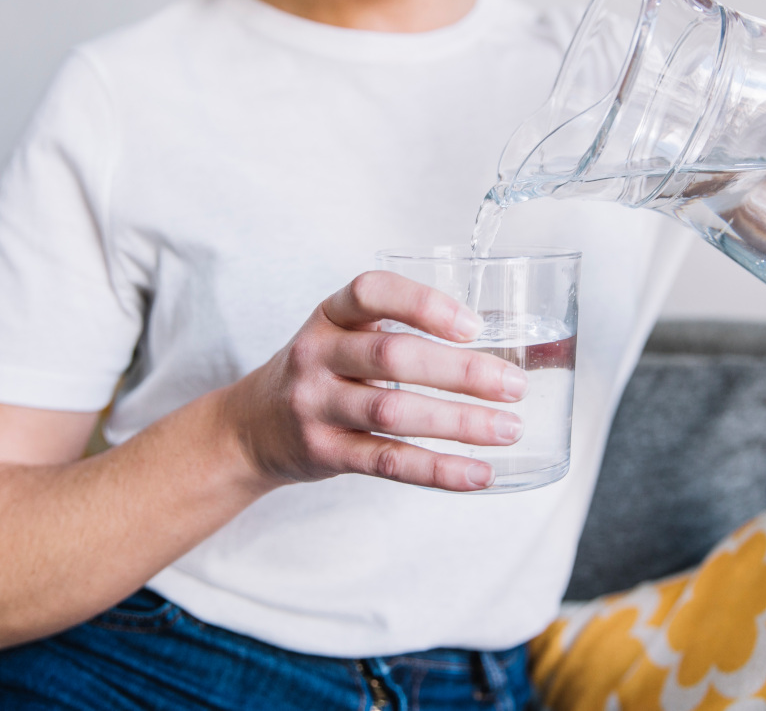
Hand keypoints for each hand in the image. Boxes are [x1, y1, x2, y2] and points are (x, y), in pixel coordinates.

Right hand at [221, 271, 526, 491]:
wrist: (250, 428)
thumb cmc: (321, 373)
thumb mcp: (343, 336)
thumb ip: (403, 331)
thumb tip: (502, 331)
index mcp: (330, 315)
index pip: (371, 292)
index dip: (424, 304)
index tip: (474, 325)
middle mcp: (317, 354)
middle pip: (393, 357)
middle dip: (462, 372)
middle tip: (514, 385)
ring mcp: (315, 405)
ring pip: (393, 413)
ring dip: (459, 423)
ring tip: (509, 428)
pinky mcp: (323, 452)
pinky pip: (387, 461)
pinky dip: (438, 470)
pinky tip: (478, 473)